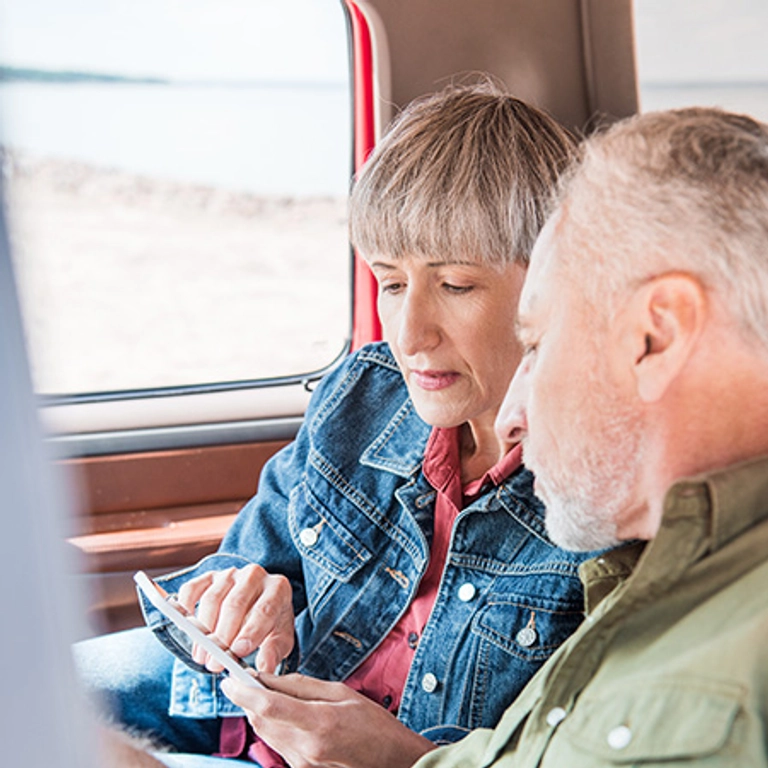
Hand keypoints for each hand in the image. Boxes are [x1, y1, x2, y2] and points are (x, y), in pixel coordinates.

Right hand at [176, 565, 293, 673]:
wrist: (260, 601)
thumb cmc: (271, 622)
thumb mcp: (280, 638)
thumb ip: (274, 651)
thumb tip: (265, 669)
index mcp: (278, 588)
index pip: (264, 610)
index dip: (250, 631)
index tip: (237, 652)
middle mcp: (254, 575)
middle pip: (234, 604)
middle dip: (222, 636)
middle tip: (214, 662)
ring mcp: (230, 574)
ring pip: (212, 599)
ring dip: (203, 630)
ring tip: (201, 656)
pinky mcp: (209, 576)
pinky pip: (192, 589)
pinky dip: (185, 607)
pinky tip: (186, 628)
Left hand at [220, 672, 435, 767]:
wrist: (393, 762)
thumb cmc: (374, 725)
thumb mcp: (341, 693)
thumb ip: (301, 686)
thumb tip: (269, 677)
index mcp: (318, 725)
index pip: (268, 707)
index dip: (243, 691)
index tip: (229, 679)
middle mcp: (305, 749)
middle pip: (260, 721)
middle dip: (249, 699)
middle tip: (248, 679)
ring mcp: (301, 764)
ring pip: (265, 733)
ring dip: (260, 712)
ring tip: (269, 692)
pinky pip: (278, 744)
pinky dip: (274, 726)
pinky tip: (285, 713)